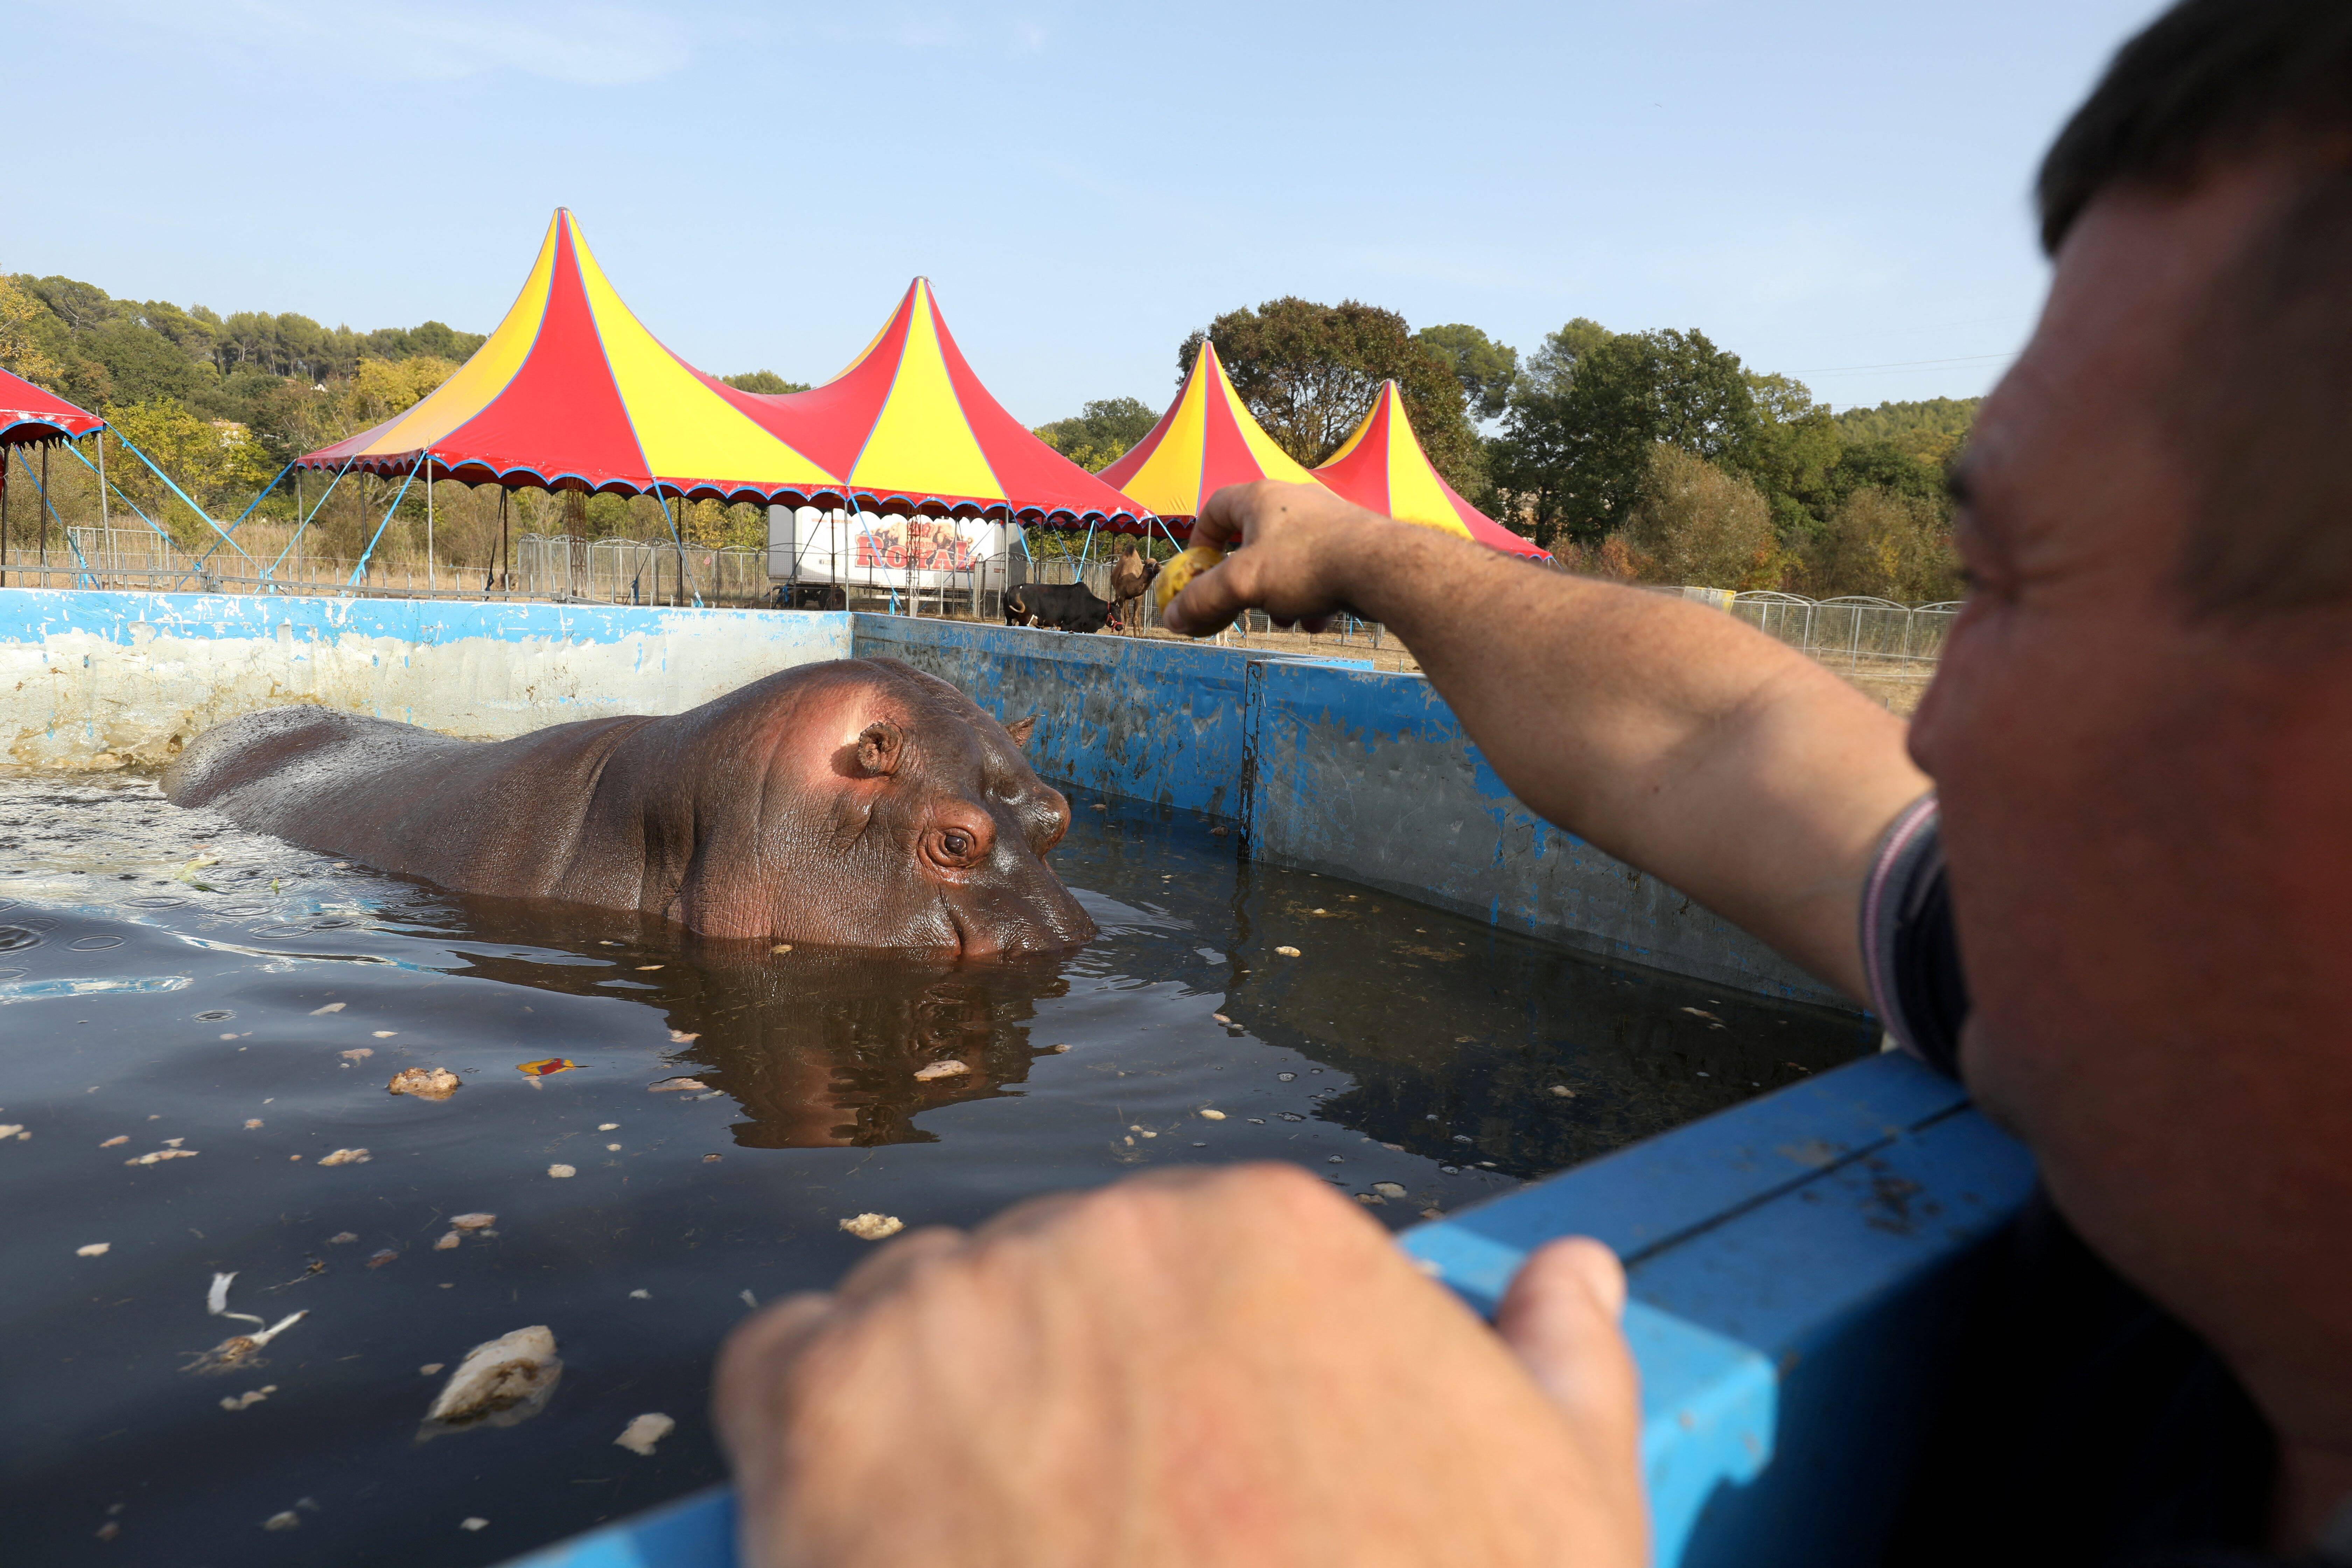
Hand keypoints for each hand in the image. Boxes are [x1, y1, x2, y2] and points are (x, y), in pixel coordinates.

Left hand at [715, 1163, 1647, 1567]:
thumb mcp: (1559, 1520)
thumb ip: (1559, 1371)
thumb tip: (1572, 1275)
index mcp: (1271, 1234)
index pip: (1176, 1264)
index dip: (1176, 1388)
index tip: (1180, 1491)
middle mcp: (1106, 1233)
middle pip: (1041, 1289)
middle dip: (1057, 1397)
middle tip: (1087, 1547)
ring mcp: (957, 1314)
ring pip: (914, 1325)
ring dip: (935, 1419)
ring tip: (983, 1551)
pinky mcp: (824, 1415)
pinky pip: (779, 1376)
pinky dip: (806, 1447)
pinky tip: (872, 1537)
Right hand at [1163, 481, 1404, 637]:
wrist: (1383, 566)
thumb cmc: (1308, 564)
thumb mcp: (1243, 585)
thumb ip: (1203, 600)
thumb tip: (1170, 618)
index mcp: (1261, 496)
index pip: (1215, 507)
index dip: (1200, 541)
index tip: (1199, 571)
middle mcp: (1294, 499)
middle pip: (1253, 540)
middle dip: (1246, 580)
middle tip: (1245, 605)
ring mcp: (1326, 519)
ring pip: (1287, 560)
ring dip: (1280, 594)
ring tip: (1289, 616)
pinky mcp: (1352, 541)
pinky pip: (1319, 569)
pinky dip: (1312, 596)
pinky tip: (1319, 618)